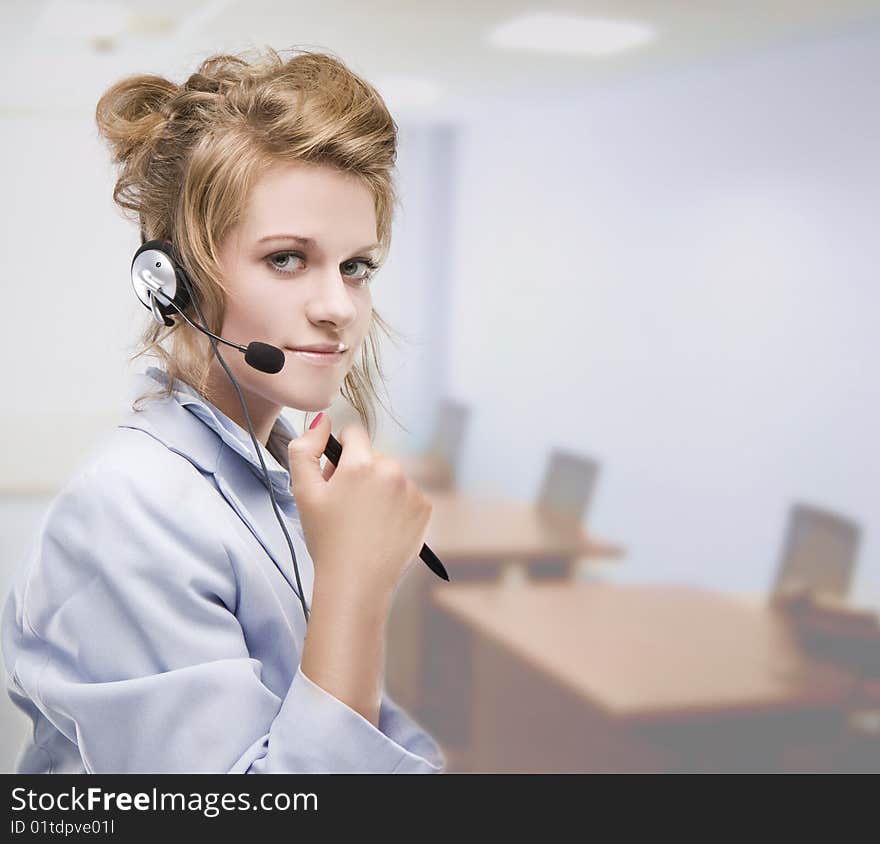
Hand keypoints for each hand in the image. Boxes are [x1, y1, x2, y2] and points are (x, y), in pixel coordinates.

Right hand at [288, 413, 432, 600]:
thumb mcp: (303, 493)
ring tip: (364, 520)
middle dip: (360, 472)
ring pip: (391, 476)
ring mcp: (412, 489)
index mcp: (361, 463)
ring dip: (379, 489)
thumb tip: (322, 421)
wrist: (356, 583)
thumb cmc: (327, 540)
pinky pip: (408, 494)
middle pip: (373, 456)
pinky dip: (397, 505)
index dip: (341, 453)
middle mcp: (392, 470)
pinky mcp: (425, 508)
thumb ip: (304, 449)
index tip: (336, 477)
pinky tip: (382, 527)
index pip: (354, 432)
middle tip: (346, 505)